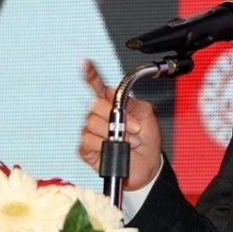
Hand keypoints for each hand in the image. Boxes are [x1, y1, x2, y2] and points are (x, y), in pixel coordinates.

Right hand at [77, 59, 162, 189]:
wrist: (148, 167)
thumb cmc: (148, 143)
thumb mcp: (147, 117)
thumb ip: (132, 103)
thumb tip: (113, 91)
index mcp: (113, 105)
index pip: (98, 87)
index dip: (91, 74)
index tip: (85, 63)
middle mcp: (99, 116)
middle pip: (95, 104)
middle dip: (117, 116)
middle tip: (134, 128)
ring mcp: (91, 132)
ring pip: (92, 122)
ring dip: (115, 133)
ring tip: (128, 141)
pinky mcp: (86, 148)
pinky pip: (87, 140)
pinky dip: (104, 144)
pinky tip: (115, 148)